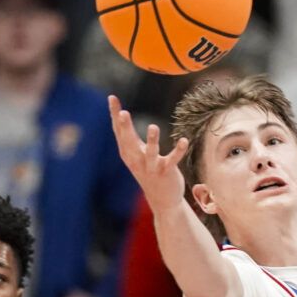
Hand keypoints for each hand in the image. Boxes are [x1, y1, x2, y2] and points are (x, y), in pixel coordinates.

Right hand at [109, 95, 188, 215]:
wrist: (162, 199)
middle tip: (123, 112)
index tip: (112, 97)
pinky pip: (172, 160)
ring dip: (152, 141)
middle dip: (126, 127)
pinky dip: (178, 151)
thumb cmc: (148, 170)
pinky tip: (184, 140)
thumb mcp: (135, 153)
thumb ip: (128, 136)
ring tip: (153, 126)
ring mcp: (151, 167)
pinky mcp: (166, 172)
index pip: (119, 131)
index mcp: (127, 152)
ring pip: (150, 153)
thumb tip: (119, 114)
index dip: (114, 114)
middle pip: (129, 141)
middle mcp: (136, 160)